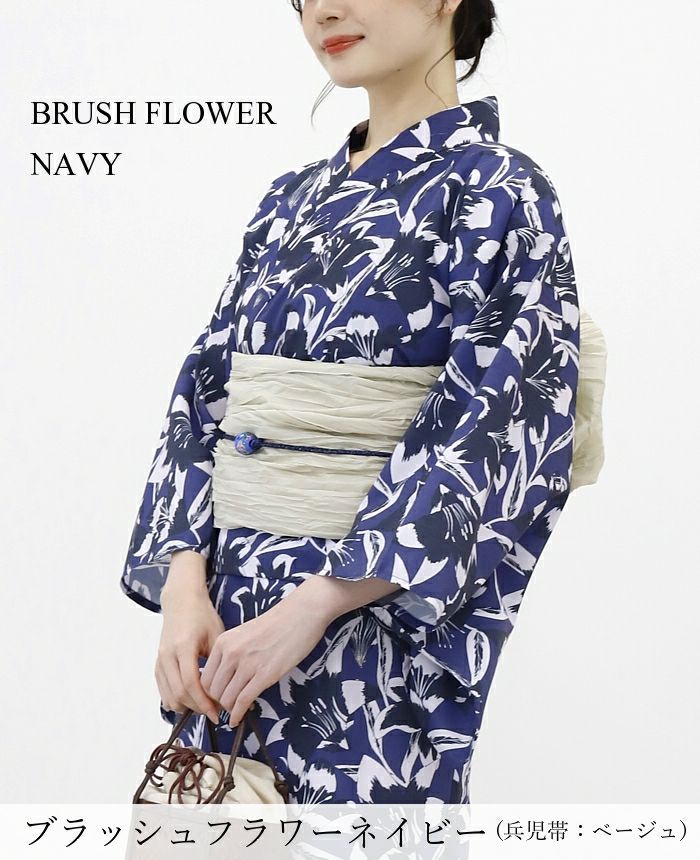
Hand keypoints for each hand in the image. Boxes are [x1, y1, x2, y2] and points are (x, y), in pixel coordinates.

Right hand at [156, 588, 224, 723]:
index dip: (204, 702)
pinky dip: (175, 699)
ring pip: (168, 696)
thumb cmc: (202, 615)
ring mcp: (160, 660)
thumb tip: (229, 689)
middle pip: (179, 694)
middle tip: (213, 711)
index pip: (191, 684)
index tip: (216, 713)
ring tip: (203, 706)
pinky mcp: (157, 663)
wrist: (181, 601)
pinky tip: (190, 699)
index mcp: (184, 647)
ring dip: (186, 706)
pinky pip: (163, 690)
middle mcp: (168, 655)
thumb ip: (219, 663)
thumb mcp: (217, 636)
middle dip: (197, 707)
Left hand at [200, 599, 328, 728]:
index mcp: (224, 642)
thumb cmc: (278, 622)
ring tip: (235, 711)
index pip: (204, 676)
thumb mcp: (245, 633)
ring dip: (229, 710)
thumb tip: (226, 676)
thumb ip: (232, 652)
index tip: (215, 698)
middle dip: (218, 703)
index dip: (208, 693)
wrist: (302, 613)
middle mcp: (232, 653)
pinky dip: (238, 715)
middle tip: (225, 708)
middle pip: (212, 691)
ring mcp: (248, 664)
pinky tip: (238, 719)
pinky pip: (243, 701)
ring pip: (226, 699)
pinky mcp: (265, 674)